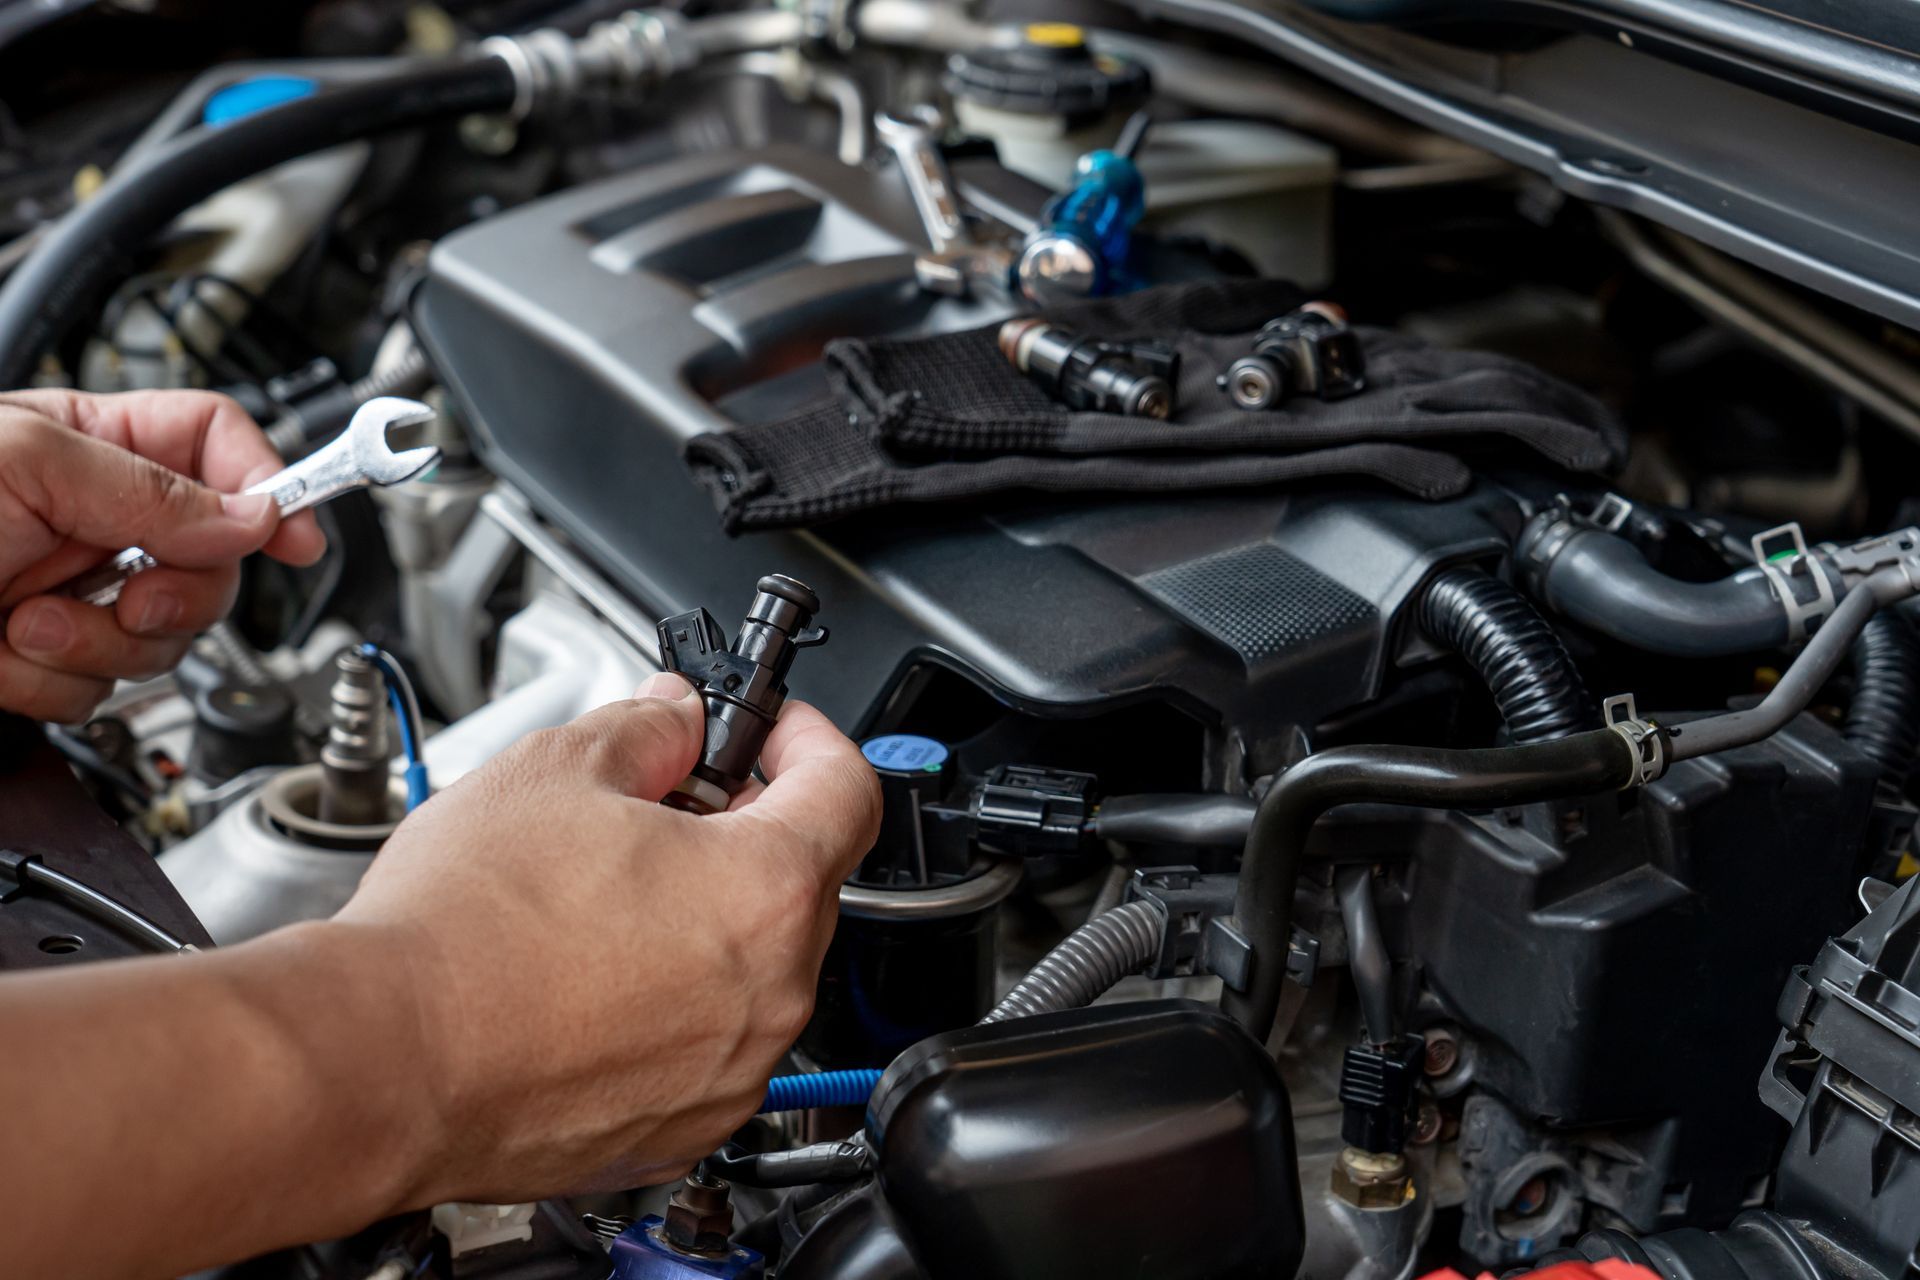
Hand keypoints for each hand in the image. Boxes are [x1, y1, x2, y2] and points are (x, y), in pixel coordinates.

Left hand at [0, 388, 324, 721]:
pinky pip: (101, 693)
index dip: (269, 486)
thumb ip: (148, 487)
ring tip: (29, 623)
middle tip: (136, 599)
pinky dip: (52, 686)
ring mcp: (77, 594)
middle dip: (179, 596)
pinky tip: (5, 655)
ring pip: (167, 640)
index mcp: (94, 448)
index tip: (296, 537)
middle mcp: (97, 521)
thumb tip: (255, 515)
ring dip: (99, 646)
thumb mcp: (27, 462)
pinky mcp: (50, 660)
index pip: (218, 446)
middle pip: (215, 562)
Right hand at [336, 672, 881, 1202]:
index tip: (773, 732)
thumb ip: (648, 728)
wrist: (380, 1062)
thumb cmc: (459, 934)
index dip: (810, 739)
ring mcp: (730, 1072)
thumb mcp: (558, 769)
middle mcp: (772, 994)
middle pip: (802, 880)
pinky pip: (710, 1043)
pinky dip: (677, 1000)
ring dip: (710, 916)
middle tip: (671, 799)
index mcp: (764, 891)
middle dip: (748, 825)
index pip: (848, 789)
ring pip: (756, 967)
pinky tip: (597, 971)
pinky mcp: (681, 1127)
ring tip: (612, 889)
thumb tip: (678, 717)